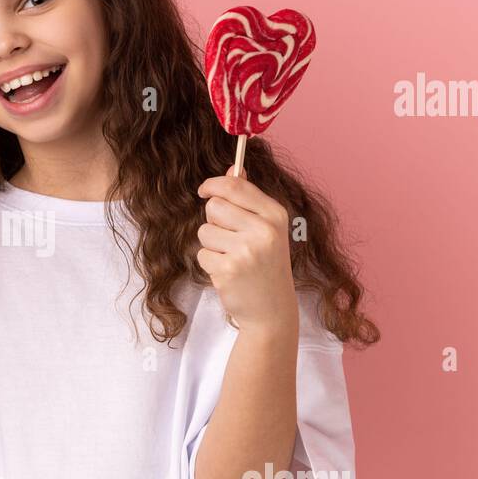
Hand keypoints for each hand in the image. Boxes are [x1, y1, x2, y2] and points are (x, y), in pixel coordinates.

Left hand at [195, 165, 297, 336]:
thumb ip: (249, 199)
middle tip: (229, 239)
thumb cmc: (267, 266)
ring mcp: (246, 251)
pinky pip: (202, 254)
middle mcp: (264, 231)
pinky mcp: (229, 270)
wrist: (272, 310)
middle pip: (215, 206)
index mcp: (275, 215)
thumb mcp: (267, 229)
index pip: (235, 187)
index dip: (213, 185)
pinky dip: (210, 263)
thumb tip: (232, 168)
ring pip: (204, 231)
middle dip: (213, 220)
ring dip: (211, 244)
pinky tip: (228, 273)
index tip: (204, 190)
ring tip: (231, 258)